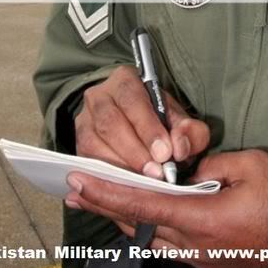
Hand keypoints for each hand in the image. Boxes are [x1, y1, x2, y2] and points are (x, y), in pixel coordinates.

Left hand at [65, 149, 267, 267]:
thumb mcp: (248, 165)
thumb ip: (209, 165)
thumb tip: (188, 170)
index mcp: (203, 221)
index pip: (142, 206)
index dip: (107, 193)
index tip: (78, 182)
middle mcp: (197, 248)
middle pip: (140, 226)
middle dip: (106, 204)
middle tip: (77, 187)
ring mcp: (205, 263)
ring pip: (154, 239)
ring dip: (128, 217)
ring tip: (105, 196)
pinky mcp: (215, 267)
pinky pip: (174, 246)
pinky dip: (154, 226)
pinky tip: (149, 213)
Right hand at [75, 65, 209, 179]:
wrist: (137, 124)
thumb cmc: (160, 121)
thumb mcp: (180, 120)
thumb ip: (189, 131)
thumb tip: (180, 147)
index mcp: (125, 80)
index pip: (133, 99)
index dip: (148, 128)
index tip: (165, 153)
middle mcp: (99, 96)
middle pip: (110, 123)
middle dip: (135, 152)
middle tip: (156, 174)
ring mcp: (84, 120)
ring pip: (94, 143)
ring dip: (120, 166)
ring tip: (143, 183)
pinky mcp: (78, 144)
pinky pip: (86, 161)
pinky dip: (105, 176)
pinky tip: (125, 187)